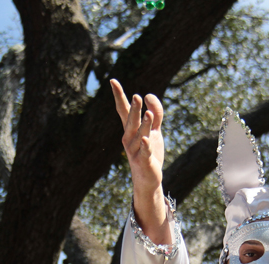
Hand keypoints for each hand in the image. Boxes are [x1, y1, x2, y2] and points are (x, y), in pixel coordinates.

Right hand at [111, 79, 171, 244]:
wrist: (148, 179)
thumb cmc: (149, 152)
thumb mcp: (155, 130)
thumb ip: (156, 112)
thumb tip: (149, 95)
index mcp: (131, 130)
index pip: (123, 110)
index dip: (119, 95)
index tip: (112, 80)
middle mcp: (129, 139)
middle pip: (131, 121)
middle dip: (134, 110)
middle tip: (136, 96)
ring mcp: (135, 151)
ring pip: (140, 135)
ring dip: (144, 125)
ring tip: (149, 113)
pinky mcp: (144, 161)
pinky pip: (144, 152)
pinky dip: (146, 145)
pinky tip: (147, 139)